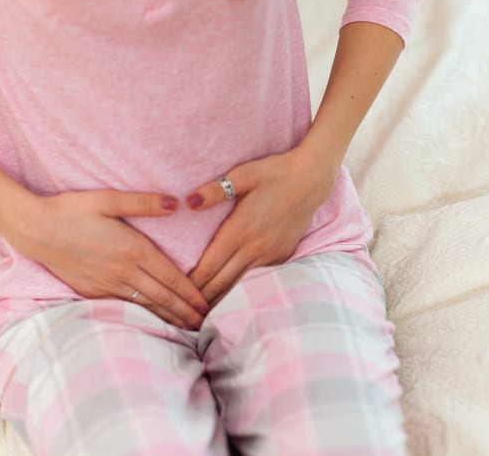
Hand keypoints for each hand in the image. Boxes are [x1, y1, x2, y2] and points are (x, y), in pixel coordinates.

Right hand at [8, 190, 208, 328]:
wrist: (34, 229)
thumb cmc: (72, 210)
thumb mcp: (108, 199)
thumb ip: (144, 203)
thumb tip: (176, 203)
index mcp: (133, 249)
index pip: (171, 277)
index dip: (190, 293)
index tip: (206, 304)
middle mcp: (123, 271)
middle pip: (162, 297)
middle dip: (185, 312)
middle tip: (204, 324)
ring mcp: (107, 284)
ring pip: (145, 305)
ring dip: (167, 318)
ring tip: (186, 328)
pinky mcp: (92, 291)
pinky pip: (124, 306)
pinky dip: (142, 316)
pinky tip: (152, 322)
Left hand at [186, 148, 338, 305]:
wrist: (311, 180)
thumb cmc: (274, 173)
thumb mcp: (243, 174)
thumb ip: (214, 190)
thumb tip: (188, 202)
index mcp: (240, 230)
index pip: (209, 266)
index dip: (191, 283)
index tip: (177, 294)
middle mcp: (254, 248)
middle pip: (221, 283)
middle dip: (201, 299)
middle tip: (184, 315)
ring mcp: (270, 255)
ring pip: (239, 286)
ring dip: (221, 301)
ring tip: (203, 316)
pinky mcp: (281, 256)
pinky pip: (257, 279)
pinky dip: (242, 291)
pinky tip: (232, 299)